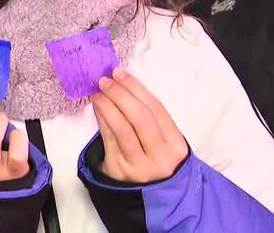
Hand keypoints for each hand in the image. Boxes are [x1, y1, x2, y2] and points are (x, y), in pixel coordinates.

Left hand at [92, 67, 187, 182]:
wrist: (153, 200)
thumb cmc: (158, 163)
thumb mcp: (164, 144)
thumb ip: (150, 120)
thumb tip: (124, 87)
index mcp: (175, 145)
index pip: (156, 110)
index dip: (136, 88)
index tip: (121, 74)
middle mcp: (160, 157)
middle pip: (139, 117)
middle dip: (120, 94)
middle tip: (106, 80)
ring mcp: (139, 165)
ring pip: (122, 128)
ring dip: (107, 105)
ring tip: (98, 92)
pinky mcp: (119, 171)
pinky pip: (108, 139)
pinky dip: (102, 119)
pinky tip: (98, 108)